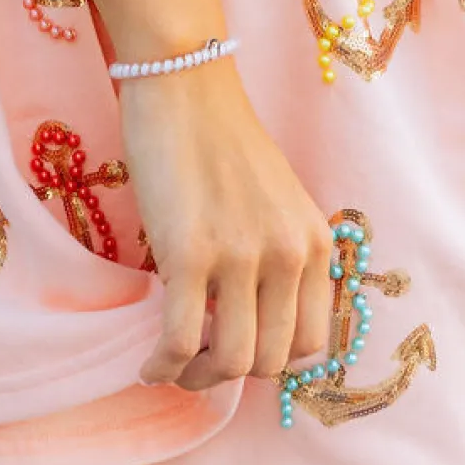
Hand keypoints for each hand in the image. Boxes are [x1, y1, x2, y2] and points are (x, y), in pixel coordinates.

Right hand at [120, 63, 335, 391]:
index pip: (313, 342)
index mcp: (316, 242)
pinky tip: (148, 364)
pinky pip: (180, 342)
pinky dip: (162, 367)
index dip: (273, 359)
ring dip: (198, 377)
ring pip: (232, 362)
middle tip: (199, 361)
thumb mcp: (277, 204)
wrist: (185, 87)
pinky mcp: (190, 254)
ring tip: (173, 364)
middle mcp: (290, 253)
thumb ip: (278, 259)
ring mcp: (242, 255)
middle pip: (274, 361)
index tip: (239, 349)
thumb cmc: (223, 142)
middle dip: (233, 373)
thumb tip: (252, 327)